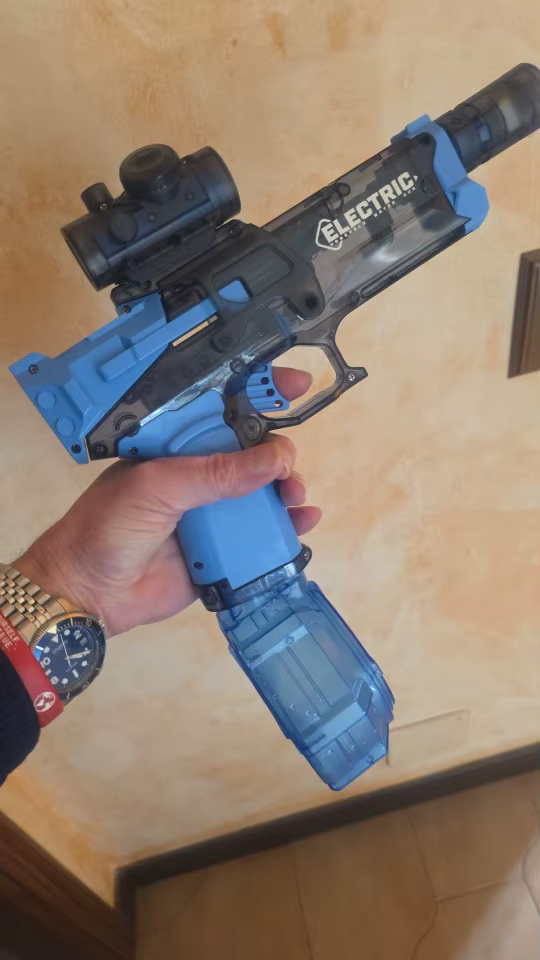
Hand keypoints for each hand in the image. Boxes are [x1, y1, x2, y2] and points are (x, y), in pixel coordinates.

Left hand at [16, 369, 320, 635]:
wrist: (88, 594)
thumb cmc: (106, 528)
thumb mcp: (158, 488)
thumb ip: (215, 474)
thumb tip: (275, 460)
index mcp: (176, 448)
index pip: (222, 411)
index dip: (258, 393)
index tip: (296, 385)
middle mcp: (198, 476)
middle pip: (253, 454)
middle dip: (279, 454)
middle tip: (288, 470)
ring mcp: (211, 514)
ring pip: (262, 495)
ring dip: (286, 491)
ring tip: (295, 499)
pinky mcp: (222, 553)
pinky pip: (261, 537)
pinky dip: (287, 529)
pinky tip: (303, 524)